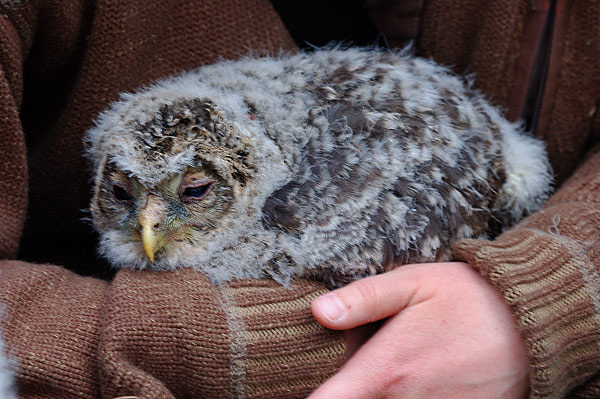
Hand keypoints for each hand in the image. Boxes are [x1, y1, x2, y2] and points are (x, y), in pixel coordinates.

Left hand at [309, 262, 529, 397]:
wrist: (530, 323)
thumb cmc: (466, 297)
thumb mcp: (411, 284)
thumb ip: (362, 300)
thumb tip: (318, 312)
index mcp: (388, 369)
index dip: (313, 398)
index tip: (303, 385)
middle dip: (349, 389)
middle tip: (359, 360)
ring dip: (381, 392)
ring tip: (403, 361)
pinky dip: (408, 396)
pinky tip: (421, 373)